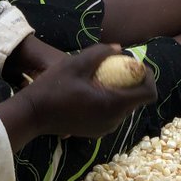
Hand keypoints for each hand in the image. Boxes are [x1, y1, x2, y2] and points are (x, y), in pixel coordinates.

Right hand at [0, 43, 156, 149]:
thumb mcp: (76, 63)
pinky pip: (113, 114)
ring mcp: (105, 129)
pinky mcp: (96, 132)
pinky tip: (95, 90)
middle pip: (137, 100)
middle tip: (118, 67)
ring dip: (122, 92)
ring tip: (105, 77)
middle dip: (134, 82)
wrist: (32, 114)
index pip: (148, 94)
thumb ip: (100, 53)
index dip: (147, 77)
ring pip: (125, 108)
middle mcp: (113, 120)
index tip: (134, 65)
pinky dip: (111, 101)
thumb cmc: (52, 87)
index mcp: (113, 104)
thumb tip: (119, 48)